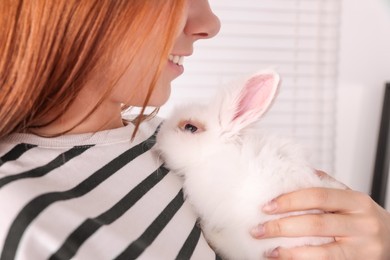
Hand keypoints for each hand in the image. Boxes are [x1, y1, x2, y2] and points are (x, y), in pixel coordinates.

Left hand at [251, 174, 389, 258]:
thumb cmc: (363, 218)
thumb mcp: (350, 199)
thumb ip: (326, 186)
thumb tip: (295, 170)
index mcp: (356, 201)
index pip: (318, 196)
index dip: (290, 200)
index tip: (266, 206)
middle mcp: (363, 223)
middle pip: (316, 224)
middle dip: (282, 227)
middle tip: (258, 229)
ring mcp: (363, 247)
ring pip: (322, 251)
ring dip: (290, 251)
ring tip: (268, 250)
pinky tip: (286, 259)